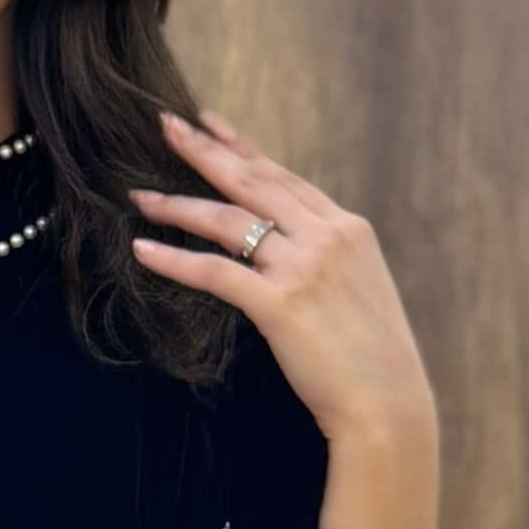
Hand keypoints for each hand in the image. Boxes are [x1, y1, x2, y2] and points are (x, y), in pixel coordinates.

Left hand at [128, 107, 435, 452]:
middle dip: (204, 151)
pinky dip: (175, 259)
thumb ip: (328, 263)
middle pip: (253, 182)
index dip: (243, 148)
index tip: (210, 123)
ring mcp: (303, 268)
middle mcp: (326, 237)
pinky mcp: (279, 305)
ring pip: (229, 221)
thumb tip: (295, 258)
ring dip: (179, 205)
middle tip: (164, 125)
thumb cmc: (372, 362)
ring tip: (141, 195)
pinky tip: (144, 249)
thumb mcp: (359, 293)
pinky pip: (216, 272)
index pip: (284, 178)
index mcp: (347, 229)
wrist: (388, 405)